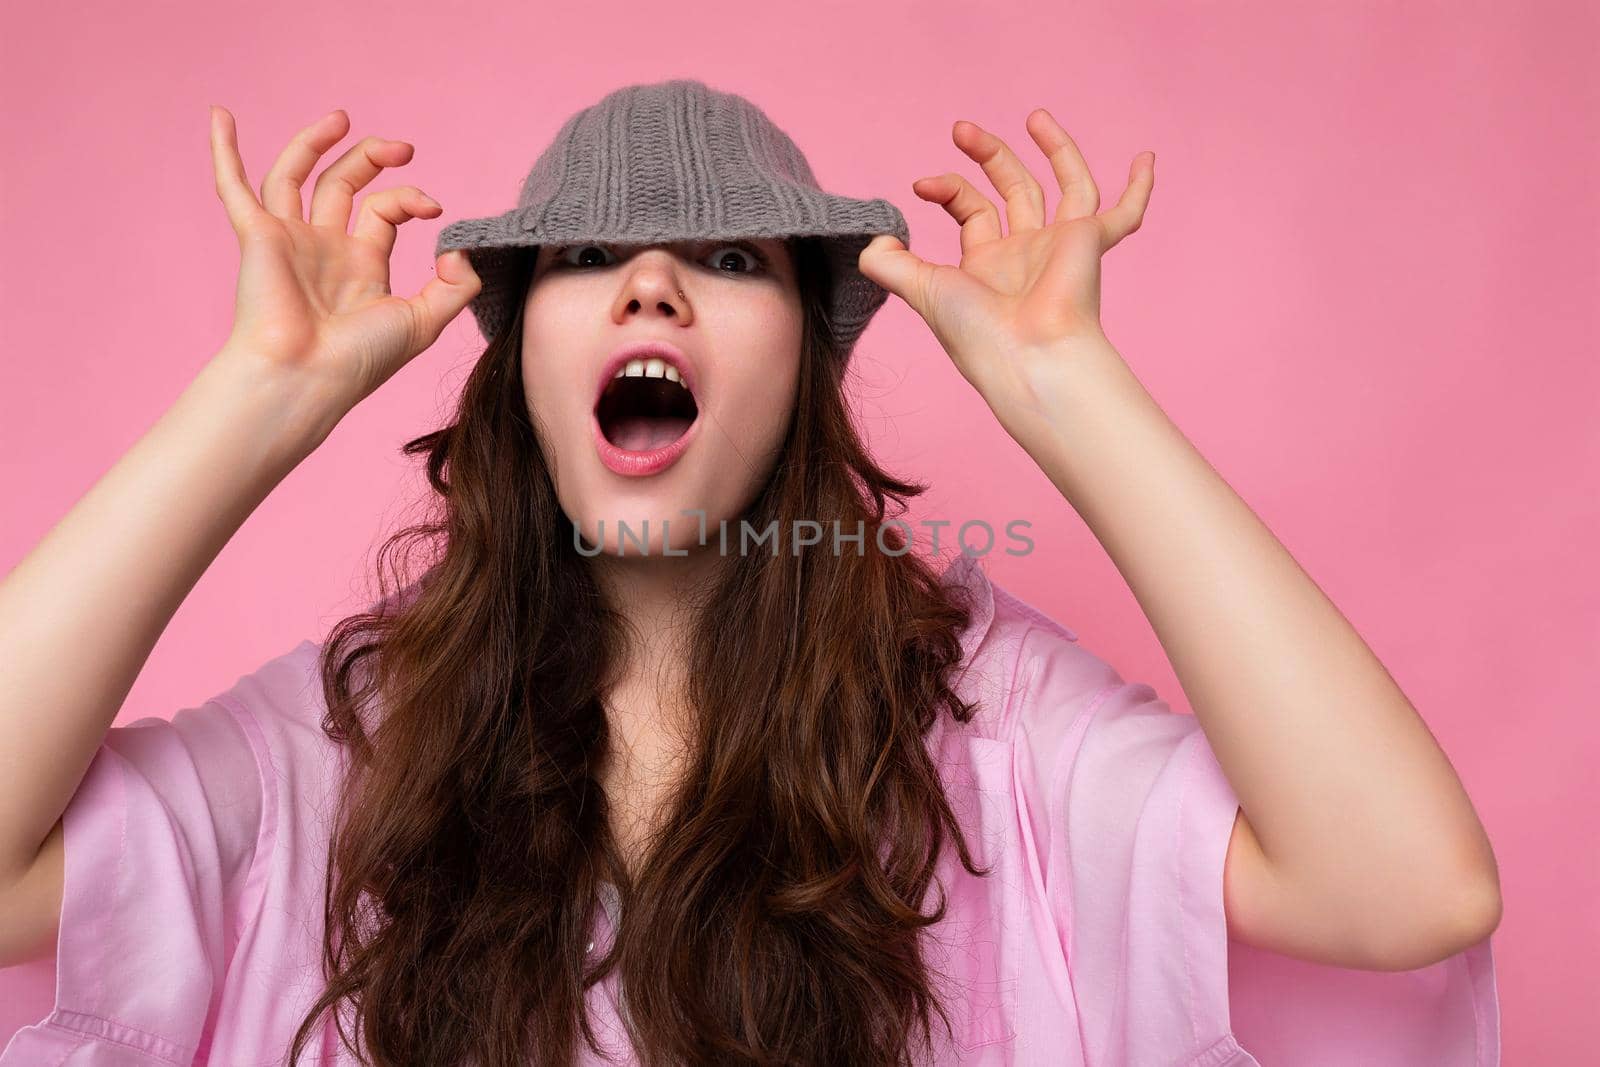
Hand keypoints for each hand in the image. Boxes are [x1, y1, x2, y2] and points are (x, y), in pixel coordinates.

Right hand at [209, 106, 480, 417]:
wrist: (306, 376)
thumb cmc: (360, 359)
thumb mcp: (426, 322)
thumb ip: (456, 286)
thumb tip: (461, 248)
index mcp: (361, 264)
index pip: (384, 210)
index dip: (410, 198)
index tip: (433, 208)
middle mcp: (323, 248)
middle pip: (342, 185)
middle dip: (371, 158)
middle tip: (402, 147)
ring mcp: (287, 240)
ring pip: (293, 176)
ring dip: (314, 142)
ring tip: (342, 118)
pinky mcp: (255, 237)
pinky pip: (233, 188)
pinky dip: (224, 152)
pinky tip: (221, 115)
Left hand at [856, 109, 1151, 420]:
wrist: (1028, 356)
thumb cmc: (978, 333)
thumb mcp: (922, 290)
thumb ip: (890, 265)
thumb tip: (869, 242)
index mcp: (988, 262)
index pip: (971, 207)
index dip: (947, 187)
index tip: (922, 183)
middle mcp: (1026, 251)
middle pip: (1013, 188)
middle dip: (988, 155)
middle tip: (961, 128)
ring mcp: (1062, 245)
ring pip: (1067, 186)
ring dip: (1054, 149)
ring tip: (1035, 117)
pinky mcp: (1091, 243)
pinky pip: (1124, 214)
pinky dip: (1139, 188)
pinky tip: (1146, 157)